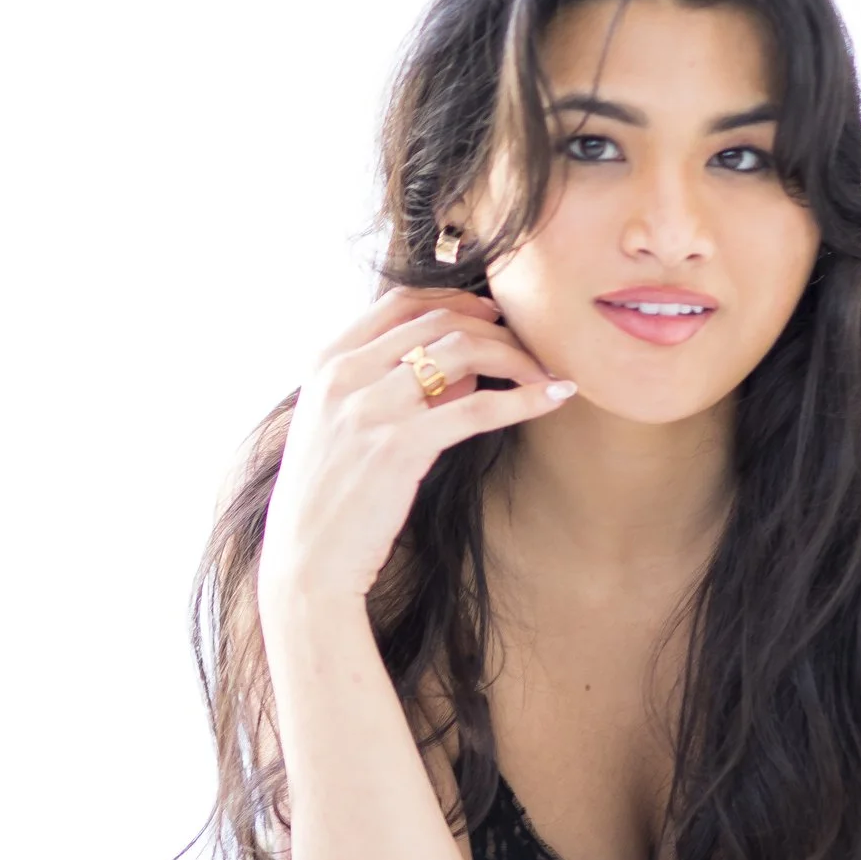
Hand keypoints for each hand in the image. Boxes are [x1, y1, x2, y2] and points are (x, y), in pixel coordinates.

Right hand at [258, 285, 574, 608]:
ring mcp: (370, 408)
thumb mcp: (343, 427)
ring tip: (545, 373)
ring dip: (514, 356)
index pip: (401, 301)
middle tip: (530, 349)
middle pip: (438, 322)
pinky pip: (477, 408)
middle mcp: (344, 375)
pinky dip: (523, 398)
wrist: (307, 560)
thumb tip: (466, 370)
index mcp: (326, 362)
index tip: (491, 314)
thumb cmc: (329, 496)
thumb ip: (394, 388)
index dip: (455, 299)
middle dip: (494, 329)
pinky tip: (553, 397)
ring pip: (461, 352)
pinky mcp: (399, 446)